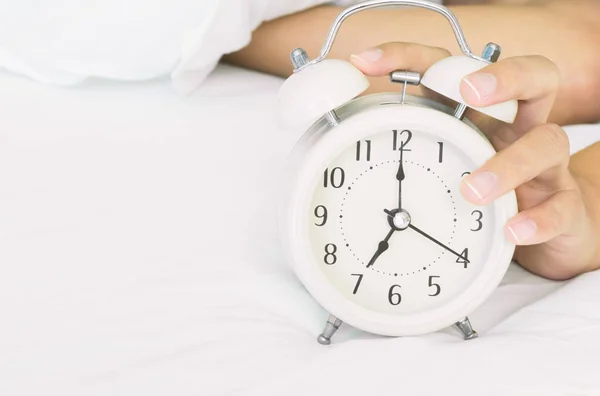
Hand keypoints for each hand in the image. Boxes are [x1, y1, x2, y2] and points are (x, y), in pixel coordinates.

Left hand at [351, 43, 599, 279]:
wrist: (548, 230)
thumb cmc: (484, 192)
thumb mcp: (443, 164)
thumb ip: (402, 152)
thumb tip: (326, 148)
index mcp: (478, 115)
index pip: (451, 68)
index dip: (410, 56)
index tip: (363, 61)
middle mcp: (517, 129)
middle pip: (531, 78)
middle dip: (501, 76)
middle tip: (469, 92)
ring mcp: (546, 167)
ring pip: (547, 142)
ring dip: (508, 162)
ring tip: (472, 190)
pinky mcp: (564, 206)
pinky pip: (559, 208)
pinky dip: (536, 219)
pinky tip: (512, 230)